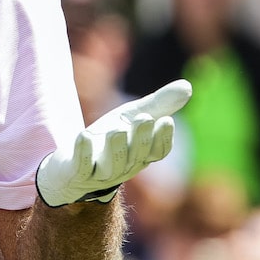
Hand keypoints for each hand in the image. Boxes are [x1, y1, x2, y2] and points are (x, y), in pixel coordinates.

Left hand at [36, 79, 191, 206]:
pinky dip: (84, 152)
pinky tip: (84, 135)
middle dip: (141, 138)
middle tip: (144, 118)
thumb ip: (158, 104)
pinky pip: (82, 166)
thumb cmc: (109, 138)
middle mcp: (124, 167)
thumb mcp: (131, 117)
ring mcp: (101, 173)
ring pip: (112, 164)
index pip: (157, 151)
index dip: (163, 138)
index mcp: (141, 155)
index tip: (167, 120)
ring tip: (118, 129)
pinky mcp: (78, 173)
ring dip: (116, 146)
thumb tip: (187, 85)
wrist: (72, 166)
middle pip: (137, 155)